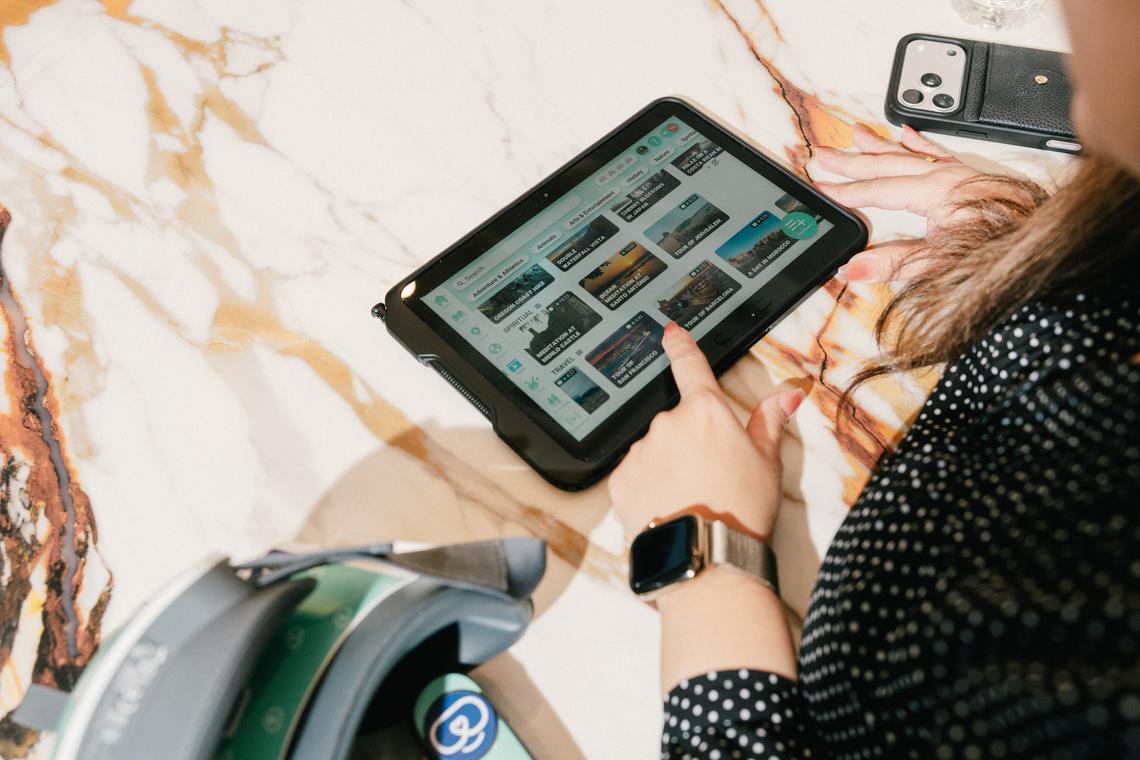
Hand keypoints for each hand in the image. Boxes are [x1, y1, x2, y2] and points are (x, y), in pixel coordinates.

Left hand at [608, 322, 804, 543]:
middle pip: (678, 422)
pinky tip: (668, 508)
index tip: (669, 332)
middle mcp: (667, 423)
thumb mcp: (767, 463)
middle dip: (690, 442)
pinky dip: (649, 488)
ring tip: (691, 499)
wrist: (704, 556)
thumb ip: (770, 422)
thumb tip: (789, 395)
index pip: (690, 365)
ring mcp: (640, 451)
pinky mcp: (620, 480)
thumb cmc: (741, 510)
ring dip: (668, 466)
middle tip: (711, 476)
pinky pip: (636, 476)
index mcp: (706, 411)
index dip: (679, 345)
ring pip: (655, 450)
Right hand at [815, 124, 1030, 282]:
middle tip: (823, 155)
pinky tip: (908, 134)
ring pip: (910, 152)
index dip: (846, 191)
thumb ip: (894, 264)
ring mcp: (962, 173)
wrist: (1045, 244)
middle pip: (888, 164)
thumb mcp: (942, 264)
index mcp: (936, 192)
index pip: (878, 190)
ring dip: (879, 145)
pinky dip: (919, 143)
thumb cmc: (1003, 252)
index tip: (821, 189)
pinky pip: (938, 152)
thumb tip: (852, 267)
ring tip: (855, 134)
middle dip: (852, 160)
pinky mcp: (974, 178)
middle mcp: (948, 175)